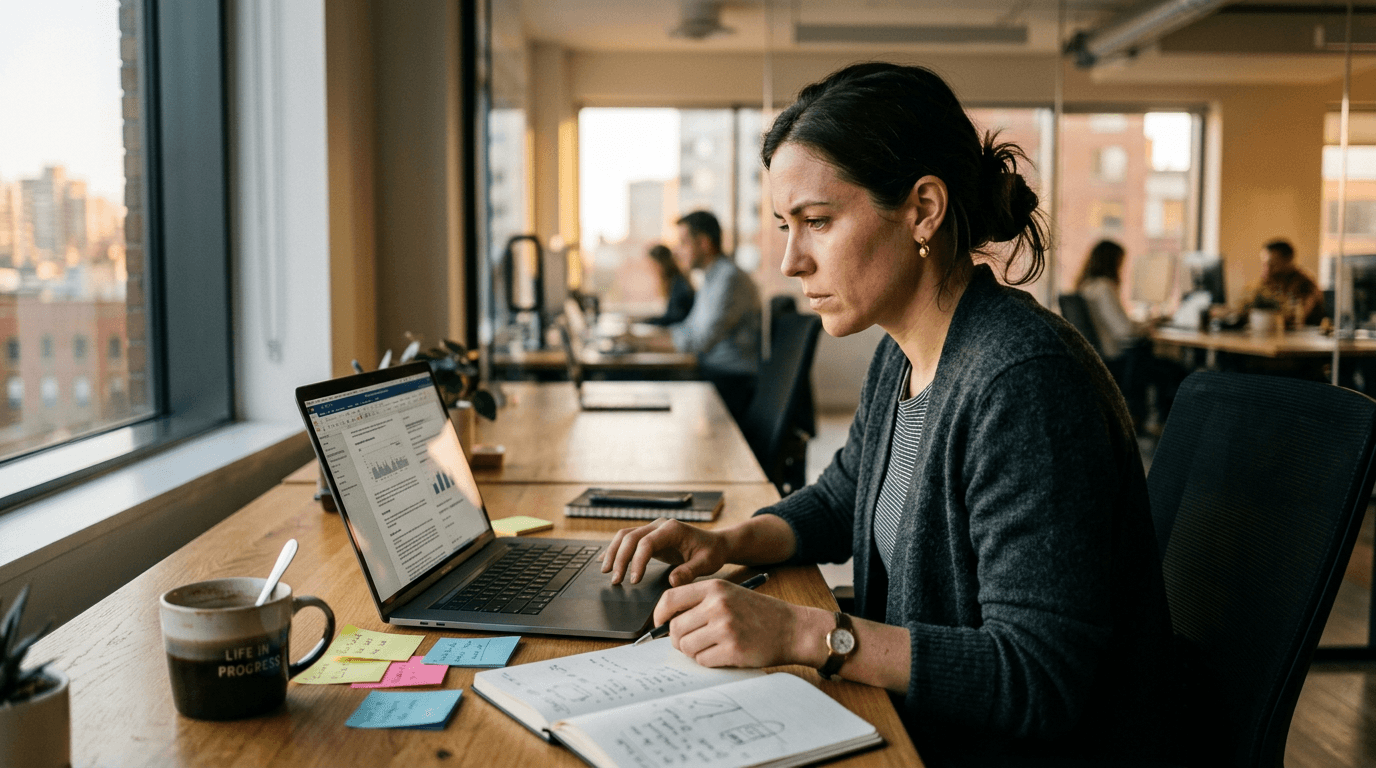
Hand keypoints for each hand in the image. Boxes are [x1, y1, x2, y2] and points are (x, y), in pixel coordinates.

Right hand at [601, 518, 728, 586]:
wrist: (715, 544)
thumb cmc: (712, 553)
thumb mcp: (707, 563)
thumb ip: (690, 572)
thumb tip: (672, 581)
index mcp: (673, 529)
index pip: (647, 542)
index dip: (637, 561)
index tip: (634, 580)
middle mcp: (660, 526)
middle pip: (631, 537)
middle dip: (620, 559)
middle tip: (616, 581)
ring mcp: (653, 529)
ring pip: (625, 536)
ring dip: (614, 553)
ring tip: (606, 572)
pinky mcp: (650, 537)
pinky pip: (628, 540)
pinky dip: (616, 550)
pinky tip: (606, 560)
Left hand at [654, 580, 824, 668]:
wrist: (793, 629)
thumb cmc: (758, 614)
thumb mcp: (729, 595)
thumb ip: (700, 603)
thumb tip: (665, 623)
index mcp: (714, 588)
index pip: (670, 599)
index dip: (659, 615)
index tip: (660, 625)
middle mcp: (718, 605)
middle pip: (675, 628)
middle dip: (678, 640)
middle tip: (693, 642)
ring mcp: (726, 627)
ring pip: (686, 646)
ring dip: (694, 652)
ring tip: (712, 647)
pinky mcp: (733, 649)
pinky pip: (702, 660)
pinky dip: (709, 661)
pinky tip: (724, 654)